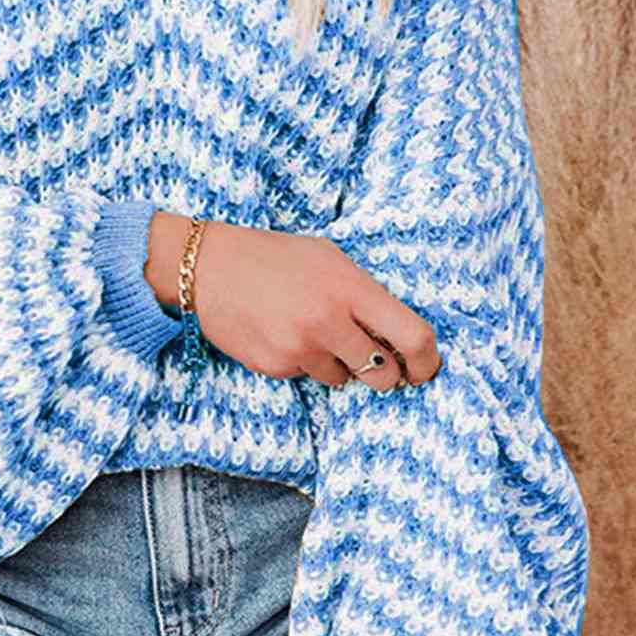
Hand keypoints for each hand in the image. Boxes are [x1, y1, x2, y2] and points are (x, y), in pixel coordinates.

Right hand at [144, 213, 441, 390]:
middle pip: (383, 374)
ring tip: (308, 329)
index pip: (411, 335)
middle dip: (385, 374)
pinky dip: (301, 361)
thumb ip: (364, 294)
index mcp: (350, 288)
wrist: (209, 267)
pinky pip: (305, 376)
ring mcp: (300, 348)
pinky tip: (281, 332)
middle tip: (373, 361)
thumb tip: (396, 335)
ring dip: (335, 363)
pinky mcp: (275, 366)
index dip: (427, 360)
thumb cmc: (275, 257)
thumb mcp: (329, 259)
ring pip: (341, 378)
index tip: (425, 368)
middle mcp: (328, 322)